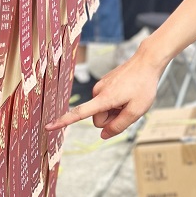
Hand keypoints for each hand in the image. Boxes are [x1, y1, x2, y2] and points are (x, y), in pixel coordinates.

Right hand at [46, 43, 165, 138]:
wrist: (147, 61)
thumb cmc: (144, 85)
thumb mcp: (137, 110)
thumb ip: (119, 126)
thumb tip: (103, 135)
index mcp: (103, 99)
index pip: (79, 113)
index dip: (64, 121)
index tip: (49, 126)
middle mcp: (98, 91)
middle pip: (98, 120)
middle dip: (111, 119)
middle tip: (128, 108)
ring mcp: (101, 86)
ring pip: (103, 110)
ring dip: (115, 110)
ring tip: (130, 99)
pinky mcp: (105, 84)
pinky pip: (107, 101)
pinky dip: (117, 102)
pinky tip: (128, 93)